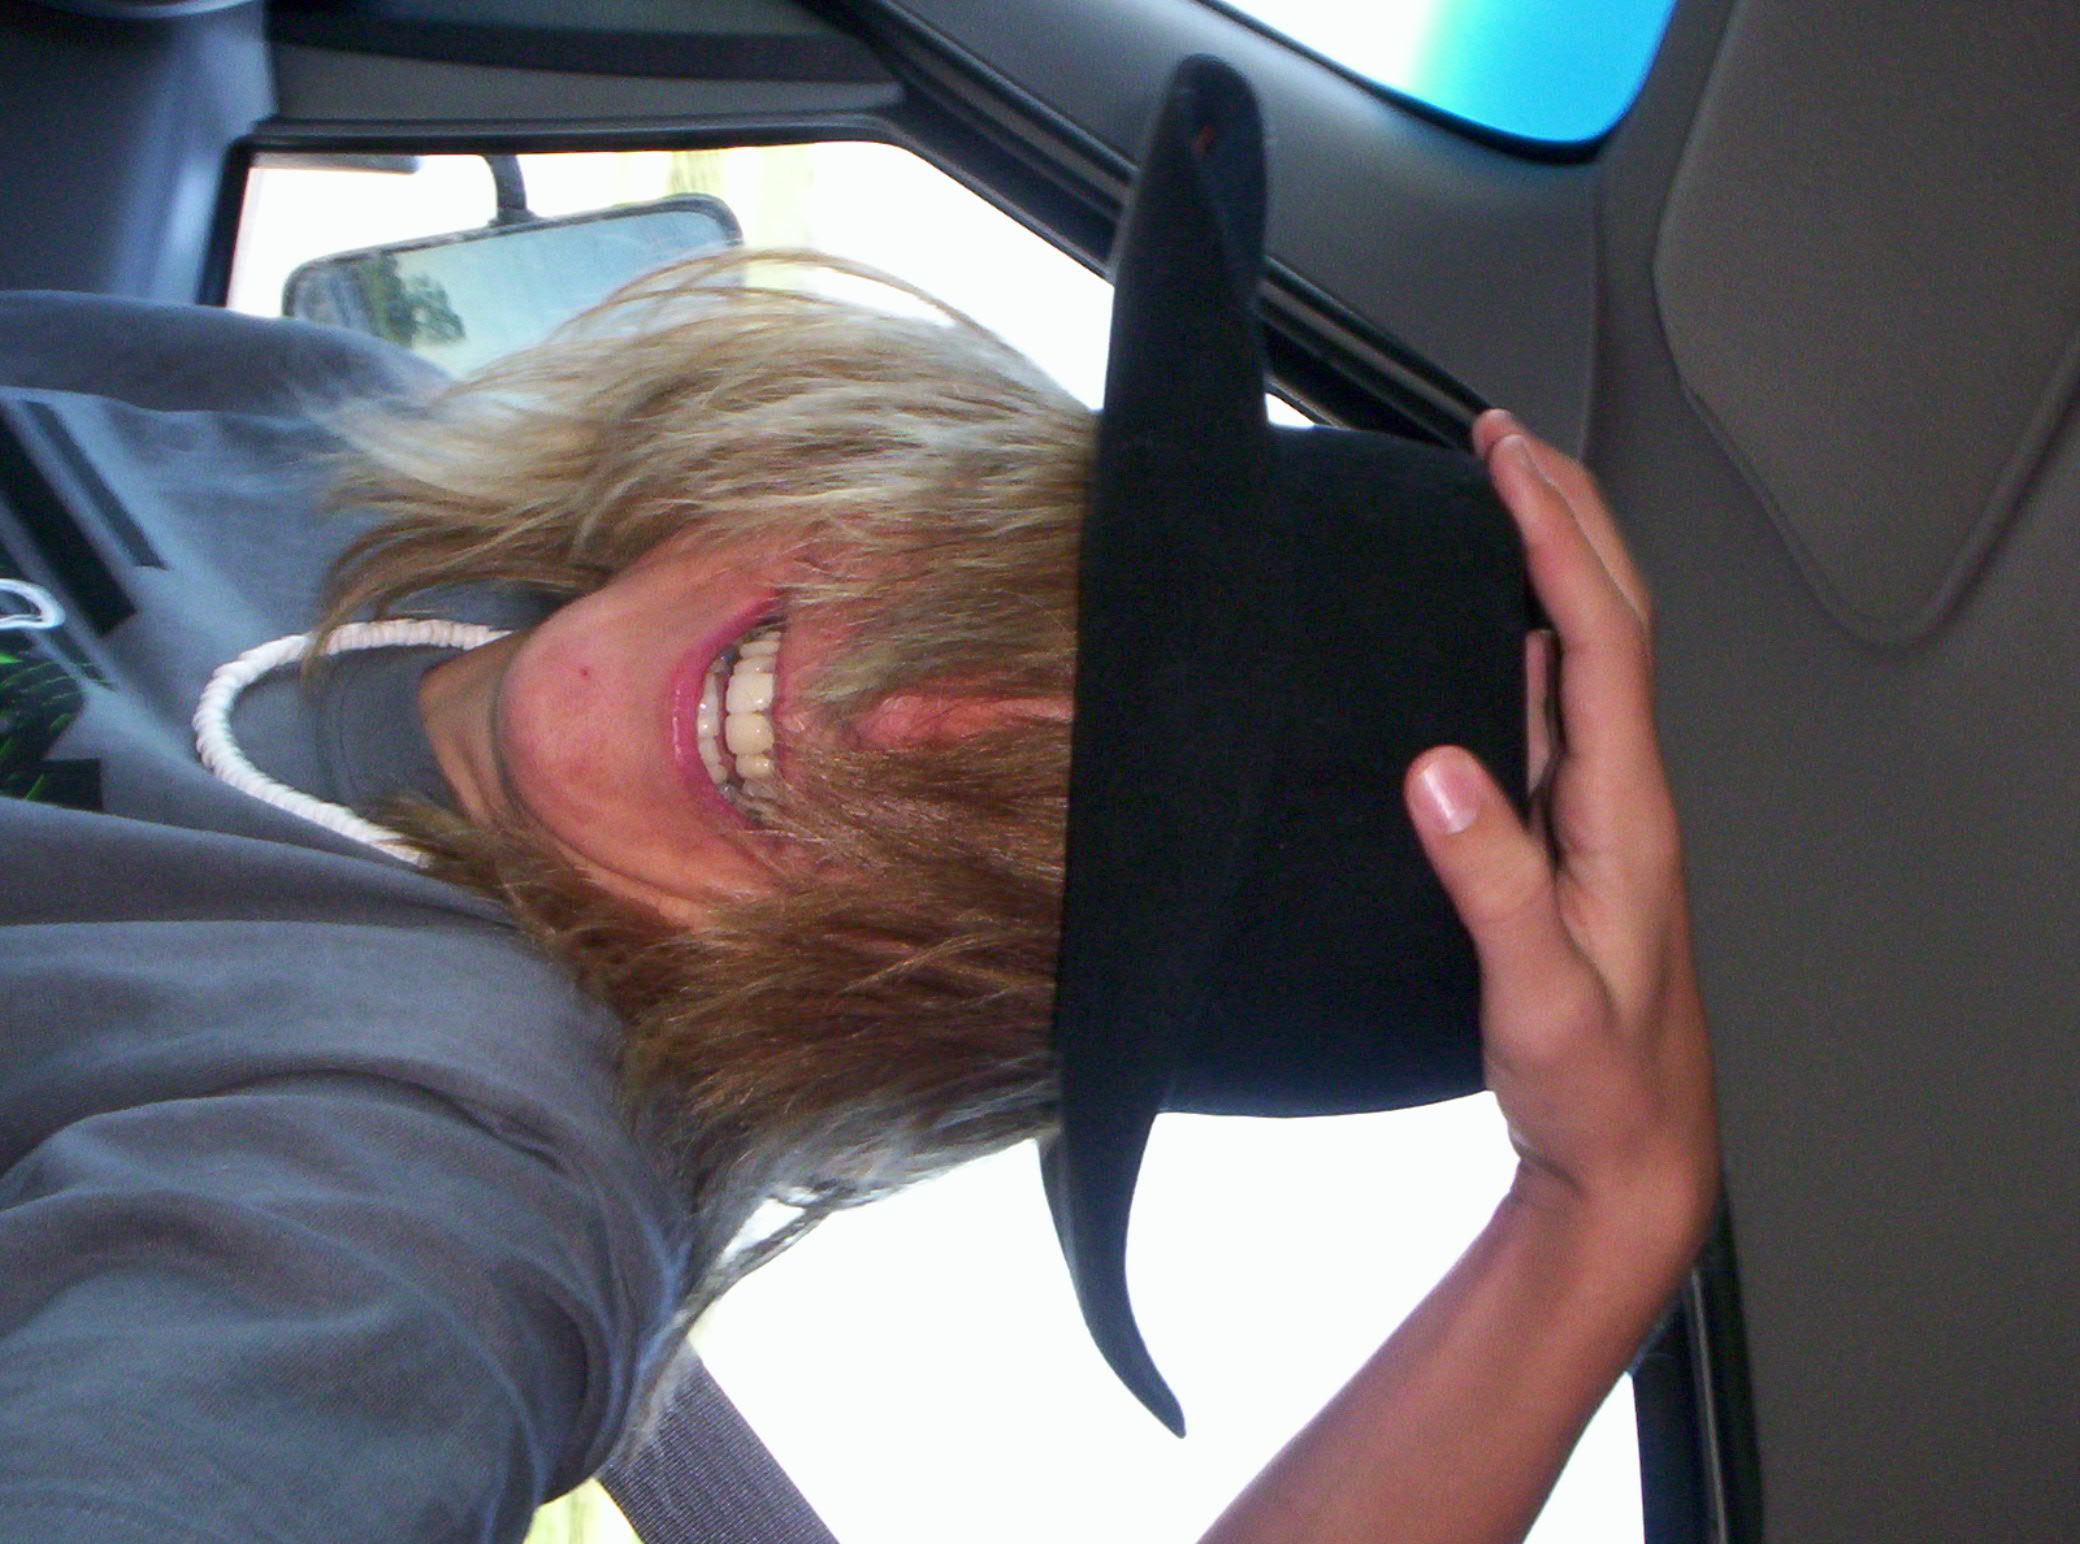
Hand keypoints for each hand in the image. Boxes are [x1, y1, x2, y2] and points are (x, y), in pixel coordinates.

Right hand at [1406, 412, 1716, 1259]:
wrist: (1628, 1151)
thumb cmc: (1596, 1083)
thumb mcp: (1538, 994)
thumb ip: (1490, 881)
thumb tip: (1433, 766)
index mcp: (1626, 812)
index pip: (1599, 639)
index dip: (1556, 538)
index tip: (1506, 463)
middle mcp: (1620, 793)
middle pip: (1609, 616)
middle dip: (1562, 511)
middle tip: (1500, 439)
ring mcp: (1596, 809)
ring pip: (1582, 648)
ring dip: (1548, 556)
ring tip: (1498, 492)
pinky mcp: (1565, 834)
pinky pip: (1551, 702)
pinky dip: (1522, 628)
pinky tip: (1488, 619)